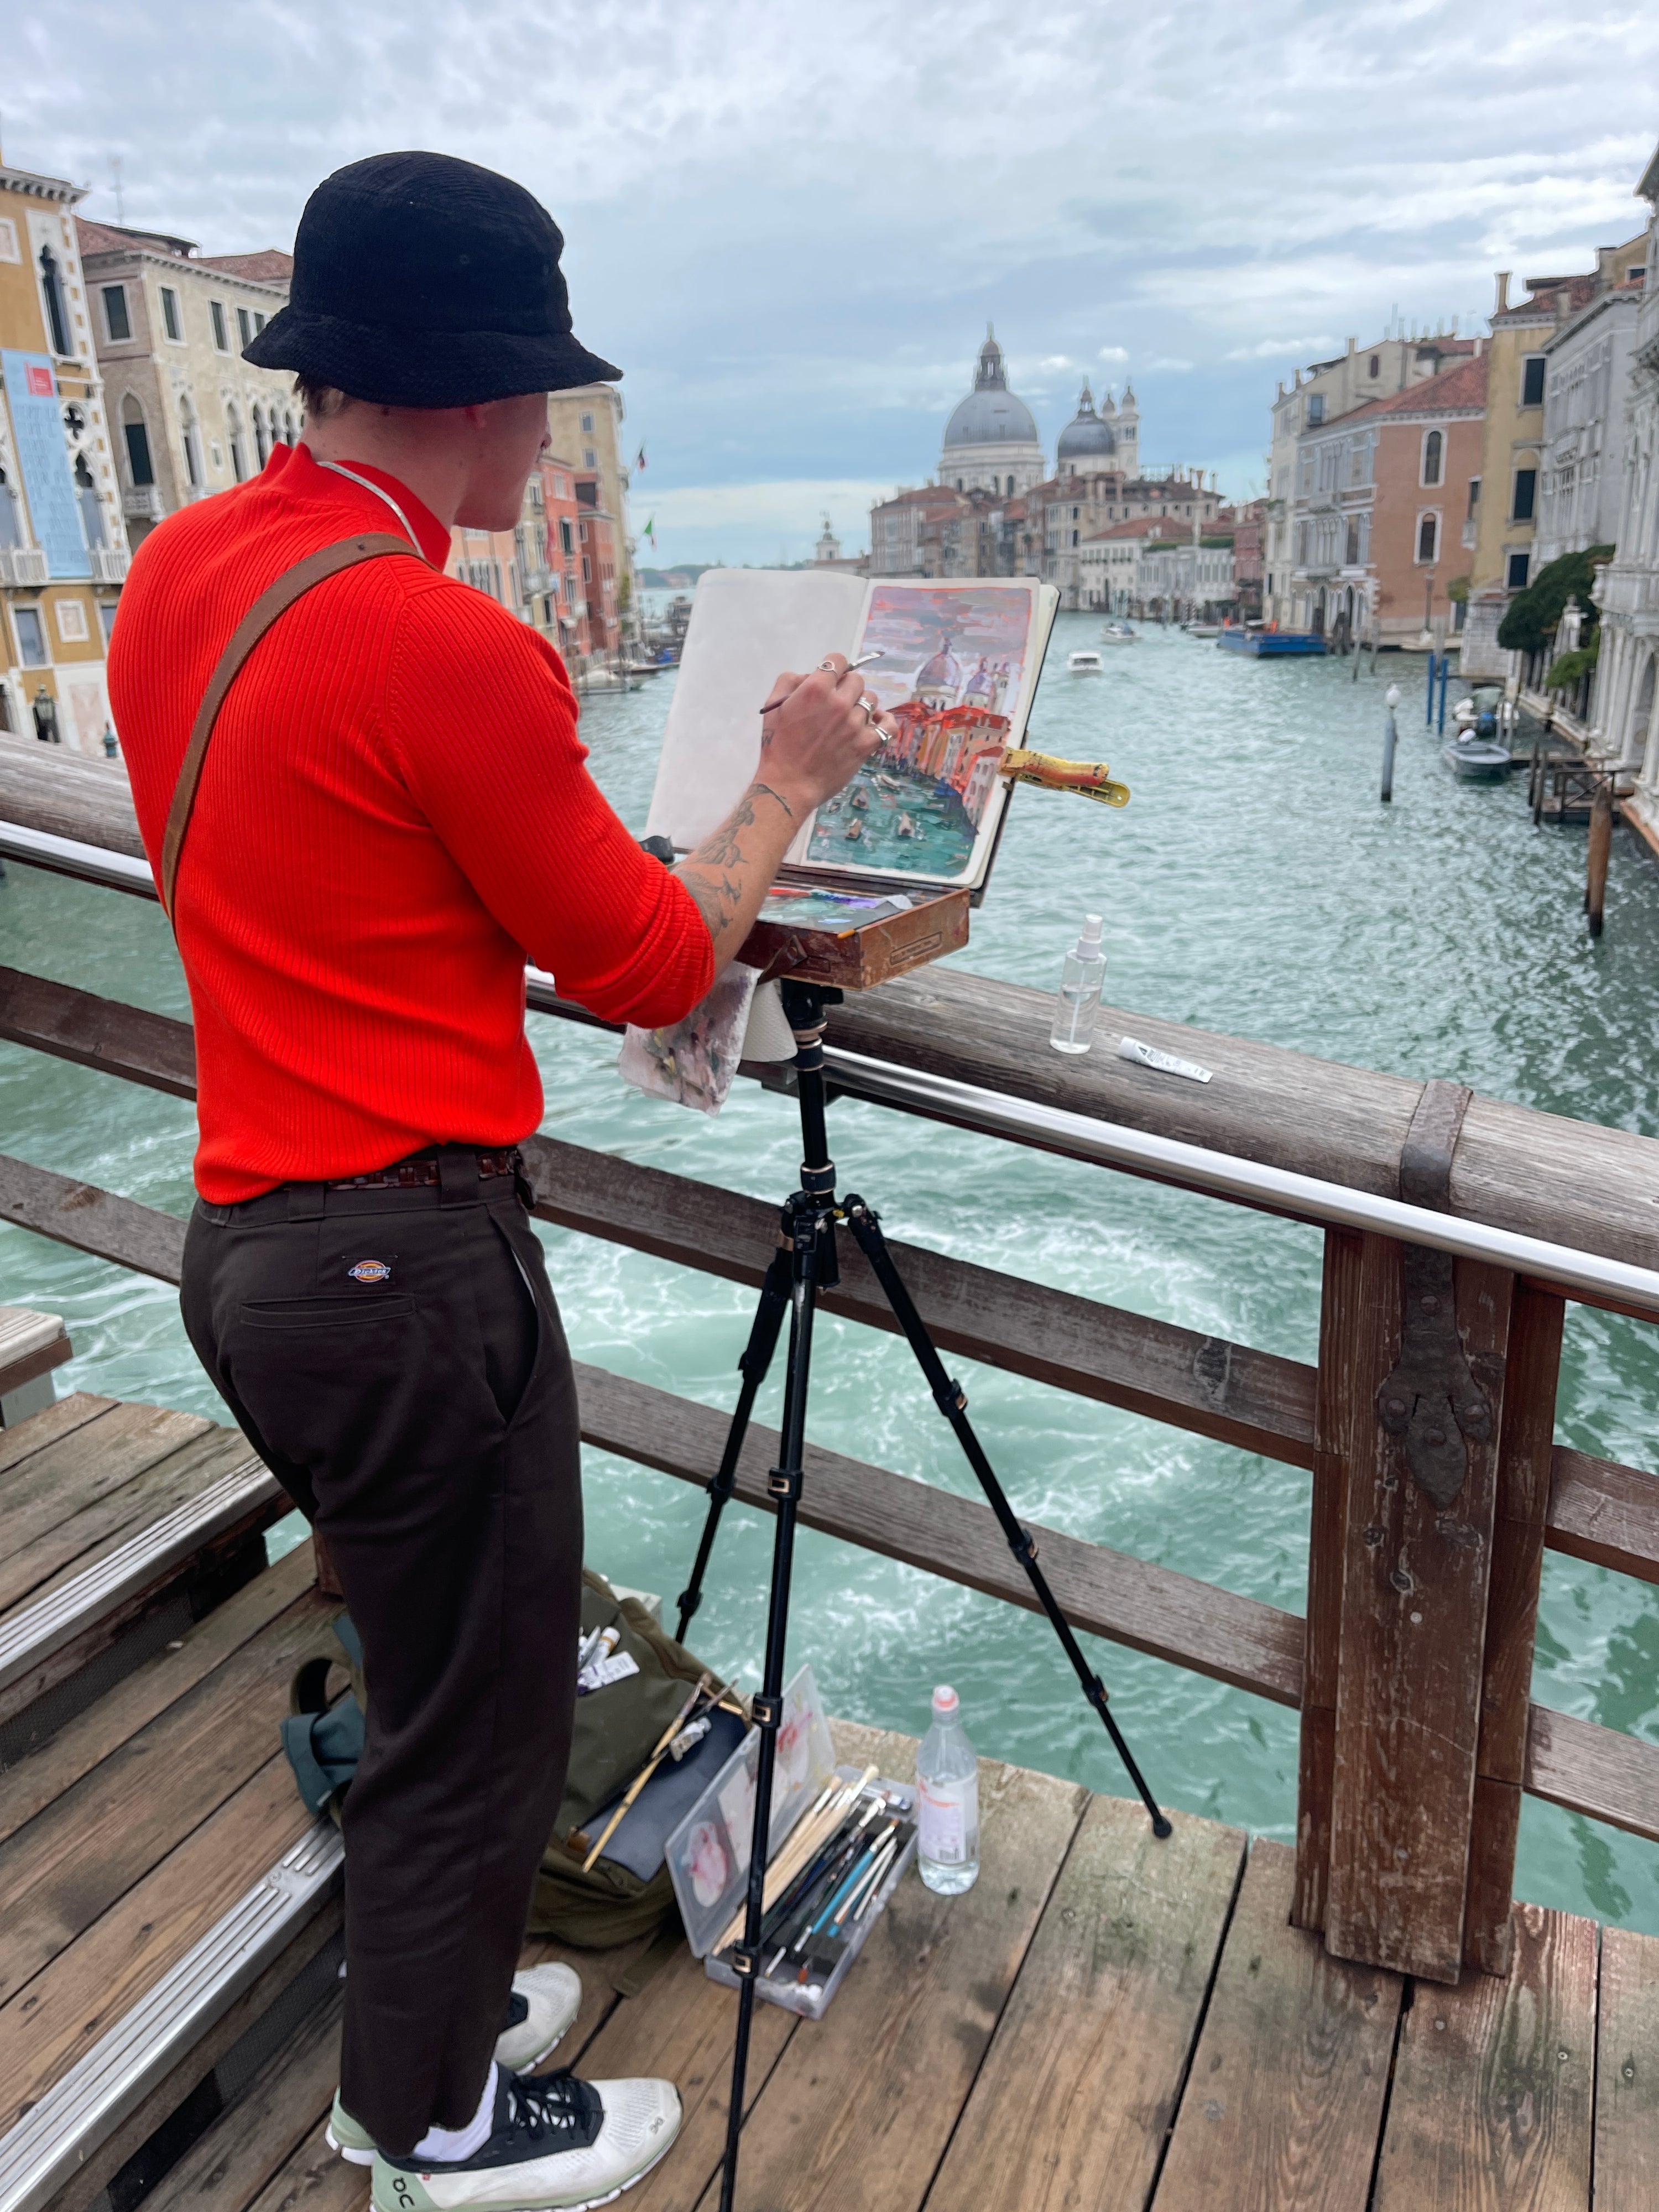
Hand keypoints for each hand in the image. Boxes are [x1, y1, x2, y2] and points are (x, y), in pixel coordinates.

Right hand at [758, 654, 894, 811]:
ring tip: (849, 718)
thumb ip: (790, 681)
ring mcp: (855, 724)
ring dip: (861, 705)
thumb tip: (811, 675)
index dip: (834, 667)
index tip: (830, 678)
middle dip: (846, 687)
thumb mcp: (773, 706)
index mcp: (815, 690)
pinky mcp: (866, 744)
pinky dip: (884, 721)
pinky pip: (888, 725)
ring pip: (870, 700)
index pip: (838, 660)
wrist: (789, 785)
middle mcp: (838, 703)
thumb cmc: (777, 746)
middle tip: (835, 703)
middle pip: (856, 680)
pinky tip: (874, 722)